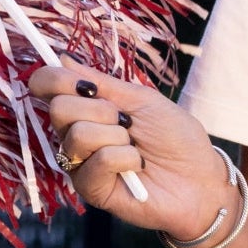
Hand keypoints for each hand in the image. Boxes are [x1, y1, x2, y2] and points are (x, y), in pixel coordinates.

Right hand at [27, 57, 230, 240]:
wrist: (200, 177)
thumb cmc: (175, 137)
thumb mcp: (142, 100)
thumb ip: (102, 83)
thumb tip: (63, 58)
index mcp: (87, 107)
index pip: (47, 86)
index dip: (54, 79)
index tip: (84, 84)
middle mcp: (77, 134)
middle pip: (59, 109)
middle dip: (100, 109)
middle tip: (126, 121)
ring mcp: (81, 163)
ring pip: (77, 135)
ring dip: (116, 136)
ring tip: (134, 146)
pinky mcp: (91, 189)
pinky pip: (97, 161)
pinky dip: (126, 158)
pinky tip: (138, 166)